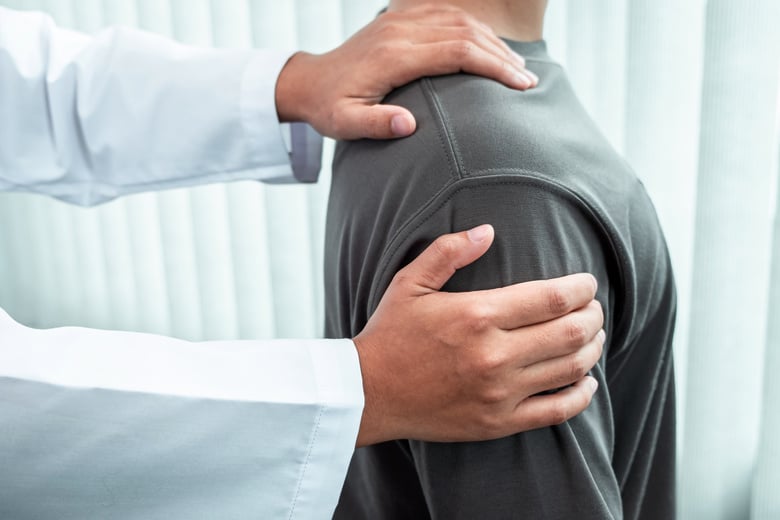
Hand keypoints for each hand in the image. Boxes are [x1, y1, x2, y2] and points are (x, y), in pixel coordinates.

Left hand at [275, 4, 537, 139]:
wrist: (309, 81)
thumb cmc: (329, 107)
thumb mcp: (344, 124)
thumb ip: (375, 125)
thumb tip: (409, 125)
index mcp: (393, 56)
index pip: (456, 51)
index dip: (492, 66)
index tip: (519, 85)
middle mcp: (400, 31)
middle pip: (465, 32)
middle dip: (502, 55)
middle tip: (528, 81)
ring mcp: (400, 20)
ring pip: (459, 20)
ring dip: (492, 41)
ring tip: (517, 66)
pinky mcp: (400, 19)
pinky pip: (445, 14)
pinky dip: (473, 29)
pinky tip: (489, 46)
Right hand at [353, 224, 603, 445]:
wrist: (368, 393)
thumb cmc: (390, 334)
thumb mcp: (410, 282)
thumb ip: (449, 251)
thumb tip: (488, 230)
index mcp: (477, 314)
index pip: (554, 297)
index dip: (582, 288)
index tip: (588, 283)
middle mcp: (494, 355)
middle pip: (572, 332)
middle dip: (594, 316)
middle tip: (594, 308)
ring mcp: (500, 393)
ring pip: (571, 369)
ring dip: (592, 349)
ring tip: (592, 336)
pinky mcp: (499, 423)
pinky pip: (557, 411)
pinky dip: (582, 395)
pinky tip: (586, 381)